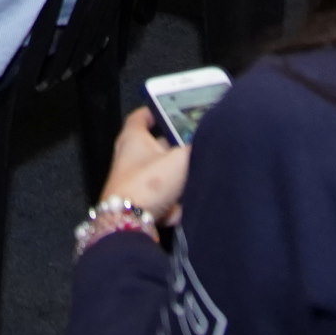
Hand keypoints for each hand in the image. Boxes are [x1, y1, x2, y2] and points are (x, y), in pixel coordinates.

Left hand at [100, 109, 189, 223]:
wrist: (129, 224)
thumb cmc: (150, 182)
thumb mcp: (180, 159)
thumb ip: (194, 148)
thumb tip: (205, 140)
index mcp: (133, 138)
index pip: (141, 116)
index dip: (155, 111)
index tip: (170, 110)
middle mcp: (130, 158)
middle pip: (157, 148)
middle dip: (176, 151)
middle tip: (195, 149)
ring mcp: (134, 182)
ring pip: (163, 177)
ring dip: (177, 183)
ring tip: (192, 185)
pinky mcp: (138, 204)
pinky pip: (161, 200)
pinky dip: (171, 207)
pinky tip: (177, 212)